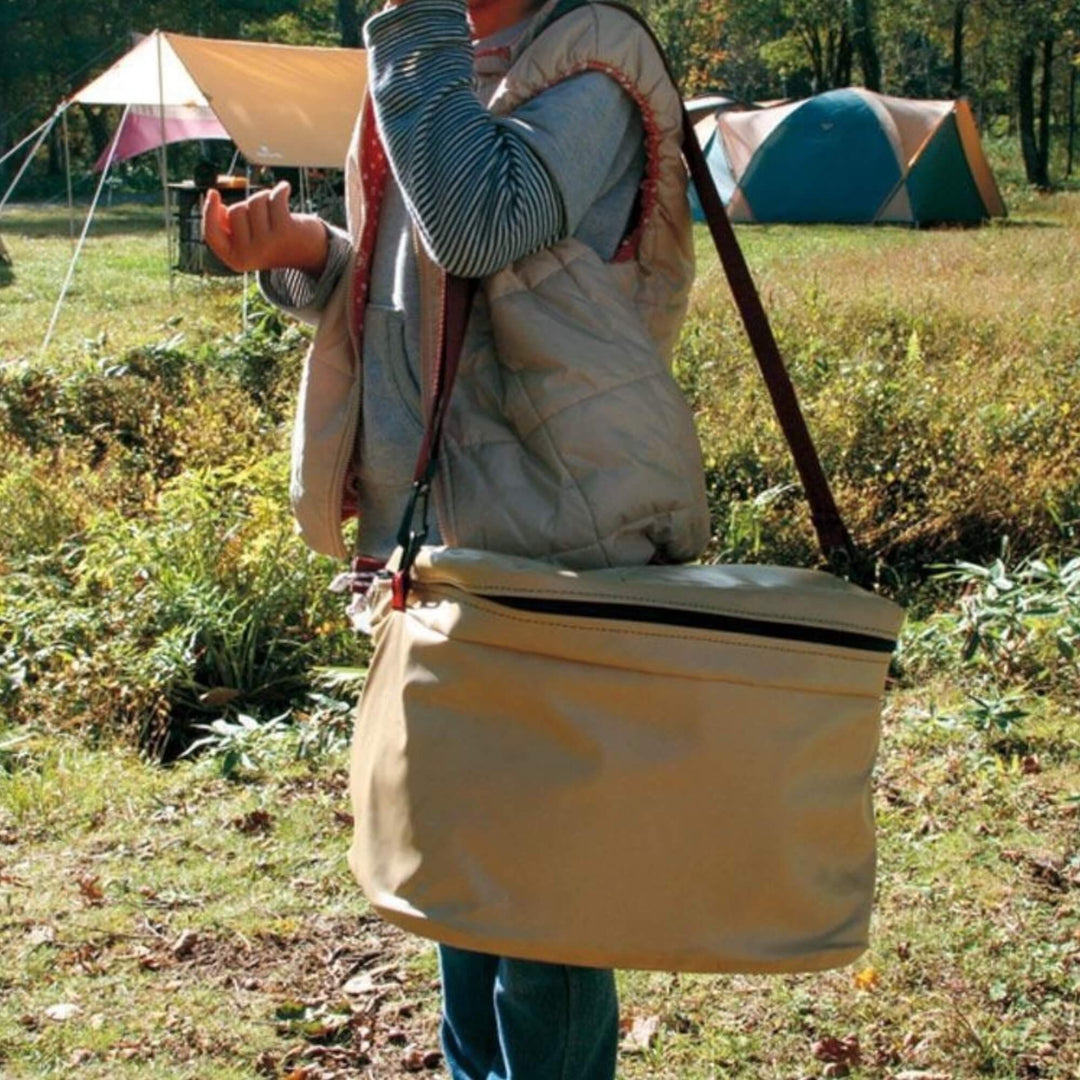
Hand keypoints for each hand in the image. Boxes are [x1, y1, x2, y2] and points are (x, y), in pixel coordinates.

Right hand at [201, 180, 328, 275]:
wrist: (312, 254)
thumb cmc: (276, 241)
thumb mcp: (249, 239)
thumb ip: (231, 228)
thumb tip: (217, 206)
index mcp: (236, 260)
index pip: (212, 234)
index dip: (209, 212)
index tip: (213, 193)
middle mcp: (249, 254)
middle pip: (234, 210)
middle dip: (248, 206)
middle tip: (265, 219)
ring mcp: (266, 243)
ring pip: (254, 201)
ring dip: (266, 199)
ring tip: (277, 211)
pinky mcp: (284, 230)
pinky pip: (274, 196)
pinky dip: (282, 189)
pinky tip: (286, 190)